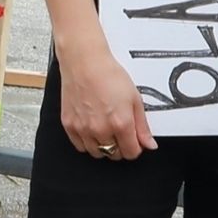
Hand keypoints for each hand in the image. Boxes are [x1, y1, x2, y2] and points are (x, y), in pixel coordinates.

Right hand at [59, 44, 157, 160]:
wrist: (84, 62)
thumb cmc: (108, 75)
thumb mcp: (134, 99)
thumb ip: (142, 126)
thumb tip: (149, 144)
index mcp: (121, 124)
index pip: (131, 153)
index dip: (136, 147)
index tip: (134, 140)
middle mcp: (101, 129)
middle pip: (114, 155)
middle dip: (120, 147)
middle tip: (119, 132)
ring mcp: (83, 129)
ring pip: (97, 153)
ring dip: (103, 146)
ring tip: (105, 130)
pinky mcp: (69, 125)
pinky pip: (80, 146)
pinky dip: (87, 142)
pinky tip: (91, 129)